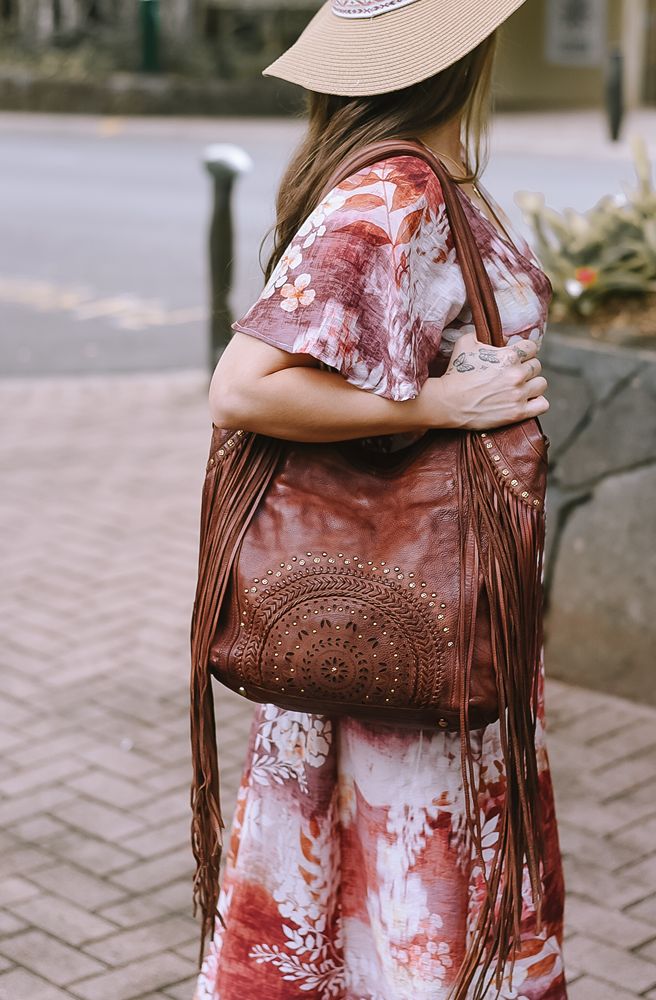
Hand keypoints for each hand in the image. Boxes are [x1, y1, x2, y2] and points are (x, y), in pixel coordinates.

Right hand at [420, 332, 548, 430]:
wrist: (447, 402)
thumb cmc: (456, 373)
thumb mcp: (465, 343)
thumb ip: (484, 333)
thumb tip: (500, 337)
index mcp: (508, 356)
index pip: (532, 347)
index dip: (524, 351)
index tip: (516, 357)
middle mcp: (517, 375)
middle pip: (537, 366)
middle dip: (526, 368)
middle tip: (513, 374)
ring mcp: (518, 395)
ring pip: (541, 384)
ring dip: (532, 384)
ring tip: (520, 387)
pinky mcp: (517, 413)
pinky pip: (543, 404)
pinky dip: (537, 402)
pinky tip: (526, 401)